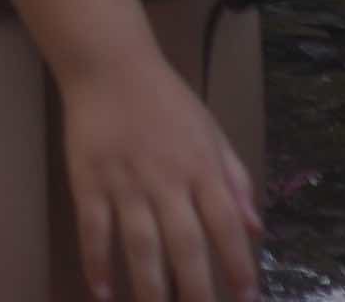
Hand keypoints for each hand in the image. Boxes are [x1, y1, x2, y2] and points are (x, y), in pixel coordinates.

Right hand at [54, 46, 259, 301]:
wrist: (110, 65)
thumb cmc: (166, 100)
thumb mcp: (212, 132)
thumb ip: (235, 179)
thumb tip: (255, 228)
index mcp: (201, 167)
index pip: (226, 225)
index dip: (238, 265)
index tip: (246, 298)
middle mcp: (167, 180)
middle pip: (185, 245)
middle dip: (196, 291)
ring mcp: (125, 183)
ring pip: (140, 246)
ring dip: (149, 288)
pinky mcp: (89, 182)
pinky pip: (94, 230)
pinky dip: (97, 263)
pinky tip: (102, 294)